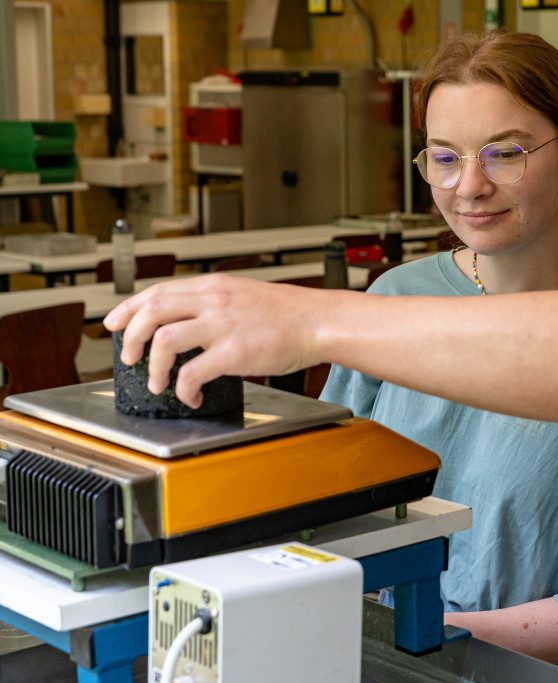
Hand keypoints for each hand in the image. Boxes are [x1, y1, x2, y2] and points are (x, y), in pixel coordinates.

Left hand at [104, 274, 325, 407]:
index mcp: (214, 287)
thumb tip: (187, 325)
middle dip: (130, 337)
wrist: (319, 322)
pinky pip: (193, 372)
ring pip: (165, 340)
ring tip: (157, 381)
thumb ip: (214, 306)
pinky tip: (189, 395)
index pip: (158, 292)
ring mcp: (223, 325)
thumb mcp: (244, 296)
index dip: (128, 309)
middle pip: (152, 311)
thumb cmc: (288, 315)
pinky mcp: (235, 351)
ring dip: (152, 366)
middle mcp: (214, 301)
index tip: (113, 323)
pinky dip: (183, 388)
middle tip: (127, 357)